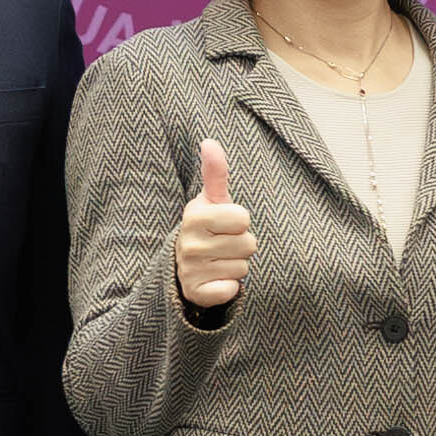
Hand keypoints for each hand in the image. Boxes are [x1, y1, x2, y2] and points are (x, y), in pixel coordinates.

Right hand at [173, 138, 257, 312]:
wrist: (187, 264)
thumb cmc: (208, 226)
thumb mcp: (212, 199)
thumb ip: (215, 173)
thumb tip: (210, 142)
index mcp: (195, 217)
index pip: (243, 218)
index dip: (241, 221)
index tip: (226, 223)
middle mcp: (189, 244)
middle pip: (248, 244)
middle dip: (242, 245)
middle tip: (224, 244)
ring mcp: (191, 270)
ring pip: (242, 268)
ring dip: (236, 265)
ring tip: (220, 260)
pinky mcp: (196, 293)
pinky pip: (230, 291)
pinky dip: (229, 287)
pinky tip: (216, 278)